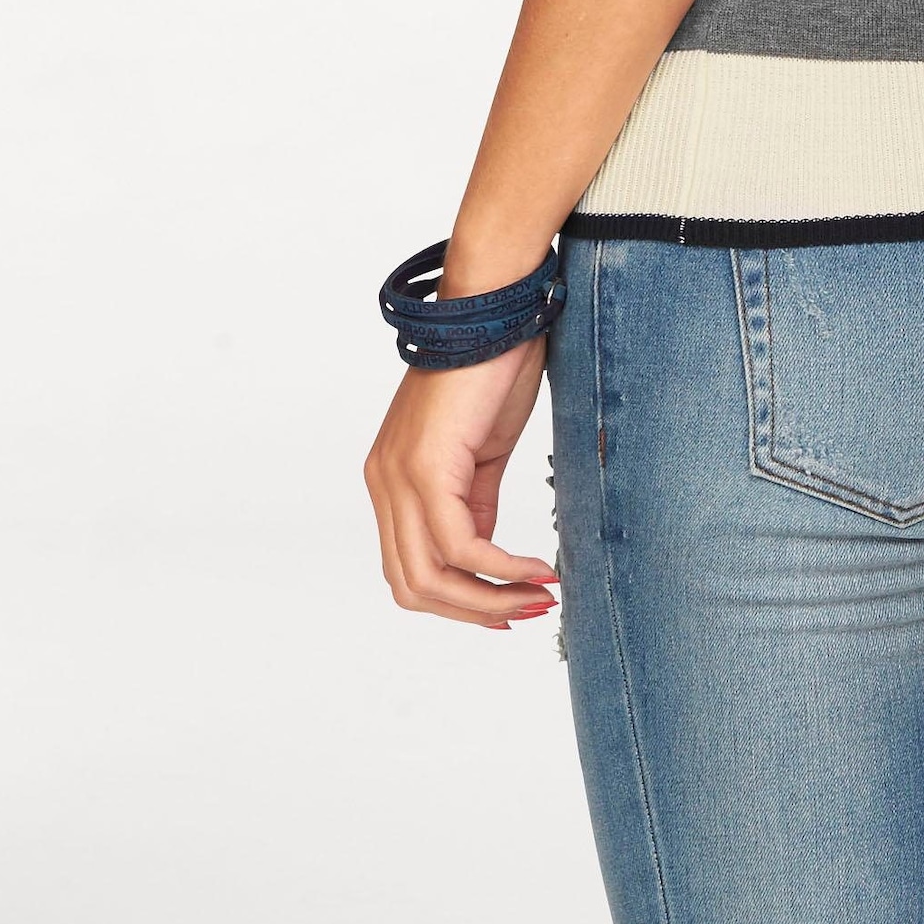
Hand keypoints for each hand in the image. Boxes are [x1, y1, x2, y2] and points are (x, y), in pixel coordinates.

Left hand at [364, 340, 560, 632]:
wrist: (495, 311)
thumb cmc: (493, 369)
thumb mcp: (482, 453)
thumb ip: (474, 503)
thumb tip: (482, 553)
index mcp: (391, 480)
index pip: (408, 569)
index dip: (457, 601)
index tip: (509, 609)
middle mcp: (383, 483)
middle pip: (412, 586)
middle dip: (475, 611)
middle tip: (529, 611)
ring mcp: (398, 477)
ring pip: (430, 576)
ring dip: (490, 599)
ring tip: (540, 597)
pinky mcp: (426, 468)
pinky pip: (461, 545)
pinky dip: (503, 567)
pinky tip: (538, 569)